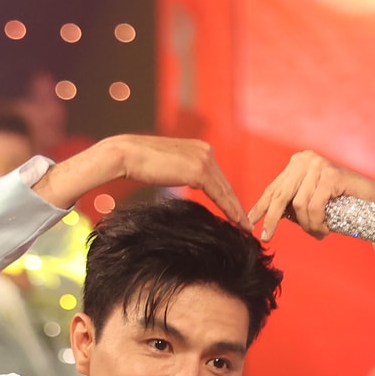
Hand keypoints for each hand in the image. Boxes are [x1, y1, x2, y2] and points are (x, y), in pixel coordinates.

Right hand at [34, 135, 248, 224]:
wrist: (126, 155)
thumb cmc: (139, 163)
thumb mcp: (167, 166)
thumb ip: (180, 171)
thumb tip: (184, 181)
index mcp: (198, 147)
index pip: (217, 176)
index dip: (227, 195)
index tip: (236, 211)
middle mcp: (205, 150)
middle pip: (224, 183)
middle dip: (236, 204)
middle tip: (247, 224)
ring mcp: (204, 158)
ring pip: (225, 190)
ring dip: (237, 210)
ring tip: (246, 228)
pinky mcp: (199, 170)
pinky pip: (220, 195)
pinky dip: (231, 210)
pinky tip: (238, 222)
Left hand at [248, 150, 374, 240]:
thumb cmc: (341, 205)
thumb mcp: (310, 203)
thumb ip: (291, 205)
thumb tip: (269, 216)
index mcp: (297, 163)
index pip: (274, 188)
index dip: (260, 207)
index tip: (248, 222)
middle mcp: (306, 159)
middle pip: (280, 195)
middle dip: (272, 219)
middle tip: (266, 237)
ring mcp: (318, 165)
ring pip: (298, 205)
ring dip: (307, 225)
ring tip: (318, 232)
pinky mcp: (331, 175)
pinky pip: (313, 206)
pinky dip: (317, 223)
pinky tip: (324, 230)